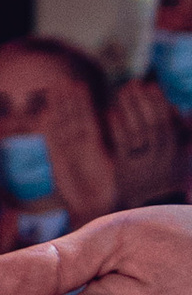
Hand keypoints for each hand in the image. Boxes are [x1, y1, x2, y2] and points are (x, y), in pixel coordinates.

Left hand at [108, 75, 186, 211]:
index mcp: (176, 153)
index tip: (151, 86)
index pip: (169, 123)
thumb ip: (181, 135)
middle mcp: (163, 158)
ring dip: (131, 108)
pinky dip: (118, 127)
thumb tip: (183, 112)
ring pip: (139, 131)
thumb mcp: (179, 160)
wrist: (148, 211)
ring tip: (122, 91)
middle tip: (132, 83)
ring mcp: (145, 165)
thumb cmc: (163, 179)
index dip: (160, 103)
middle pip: (153, 124)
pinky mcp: (127, 172)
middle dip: (143, 102)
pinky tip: (110, 112)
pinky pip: (123, 146)